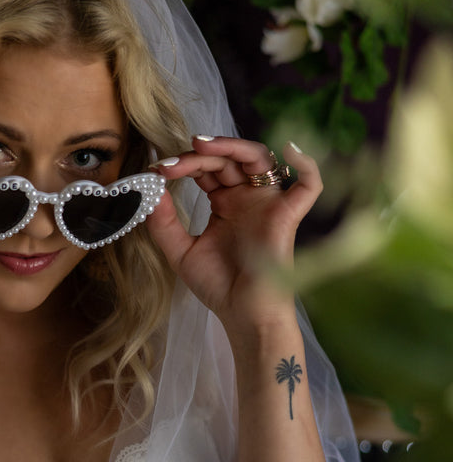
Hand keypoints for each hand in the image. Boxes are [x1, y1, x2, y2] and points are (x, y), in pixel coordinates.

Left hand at [146, 136, 321, 337]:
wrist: (243, 316)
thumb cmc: (218, 286)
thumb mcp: (181, 252)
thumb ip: (164, 223)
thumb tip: (151, 190)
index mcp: (225, 204)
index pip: (206, 169)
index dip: (183, 164)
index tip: (157, 171)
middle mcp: (247, 198)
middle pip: (227, 159)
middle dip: (198, 156)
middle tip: (171, 164)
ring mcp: (268, 203)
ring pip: (259, 158)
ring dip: (232, 145)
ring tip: (202, 145)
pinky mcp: (287, 216)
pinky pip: (309, 185)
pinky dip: (307, 164)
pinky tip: (289, 150)